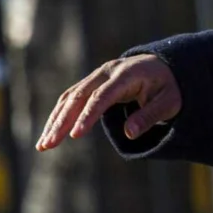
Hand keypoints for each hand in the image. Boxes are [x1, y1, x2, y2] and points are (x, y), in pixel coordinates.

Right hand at [34, 54, 180, 150]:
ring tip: (43, 146)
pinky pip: (71, 98)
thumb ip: (150, 116)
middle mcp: (107, 72)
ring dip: (55, 121)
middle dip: (62, 121)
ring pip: (70, 97)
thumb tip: (130, 133)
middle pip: (79, 96)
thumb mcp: (170, 102)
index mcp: (127, 74)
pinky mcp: (92, 83)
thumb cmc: (170, 87)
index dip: (88, 115)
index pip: (102, 96)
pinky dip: (59, 115)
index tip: (75, 135)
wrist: (165, 66)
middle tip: (48, 145)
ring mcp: (97, 76)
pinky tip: (51, 133)